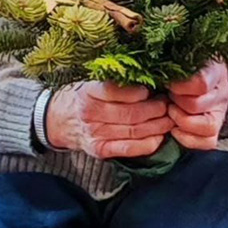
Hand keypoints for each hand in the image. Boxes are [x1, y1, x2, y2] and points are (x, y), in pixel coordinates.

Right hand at [45, 82, 173, 158]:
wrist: (58, 120)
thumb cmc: (82, 96)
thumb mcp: (92, 82)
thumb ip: (115, 81)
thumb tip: (147, 78)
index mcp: (89, 92)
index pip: (117, 92)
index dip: (138, 92)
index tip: (152, 89)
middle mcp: (91, 114)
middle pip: (129, 113)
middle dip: (154, 109)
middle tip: (168, 104)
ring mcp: (95, 134)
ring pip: (132, 131)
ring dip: (155, 126)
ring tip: (169, 120)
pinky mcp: (100, 150)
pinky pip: (126, 149)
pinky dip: (145, 145)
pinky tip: (159, 138)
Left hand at [167, 60, 227, 149]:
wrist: (205, 74)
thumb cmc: (191, 66)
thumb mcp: (187, 59)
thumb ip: (178, 65)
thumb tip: (163, 73)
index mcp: (216, 71)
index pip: (201, 83)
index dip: (180, 86)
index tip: (168, 83)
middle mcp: (223, 93)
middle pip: (198, 105)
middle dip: (177, 102)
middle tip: (168, 96)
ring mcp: (221, 113)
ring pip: (207, 127)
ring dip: (182, 121)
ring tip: (171, 111)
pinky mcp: (216, 130)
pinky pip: (207, 143)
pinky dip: (188, 139)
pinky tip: (175, 129)